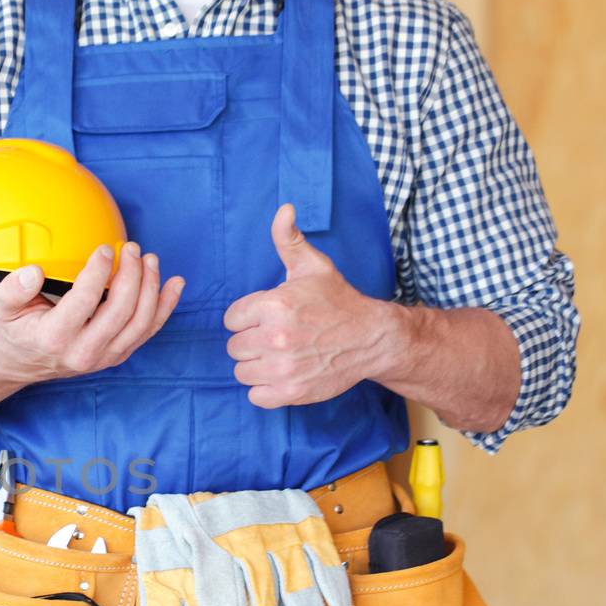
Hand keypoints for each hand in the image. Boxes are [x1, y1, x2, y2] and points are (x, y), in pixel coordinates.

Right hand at [0, 242, 184, 383]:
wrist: (24, 361)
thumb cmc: (17, 327)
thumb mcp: (2, 306)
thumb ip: (12, 288)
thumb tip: (34, 272)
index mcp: (54, 338)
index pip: (84, 301)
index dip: (99, 271)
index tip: (105, 249)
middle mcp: (83, 352)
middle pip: (120, 311)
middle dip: (132, 275)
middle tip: (132, 249)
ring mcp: (105, 357)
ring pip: (140, 322)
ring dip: (151, 287)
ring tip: (150, 259)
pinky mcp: (119, 355)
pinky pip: (149, 331)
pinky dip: (165, 306)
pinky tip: (175, 284)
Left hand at [224, 205, 405, 408]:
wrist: (373, 338)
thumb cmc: (338, 301)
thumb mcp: (313, 266)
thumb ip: (288, 239)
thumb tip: (283, 209)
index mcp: (275, 305)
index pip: (232, 319)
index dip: (248, 317)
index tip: (269, 317)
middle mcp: (276, 338)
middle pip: (234, 346)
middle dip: (251, 341)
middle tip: (276, 337)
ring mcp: (283, 368)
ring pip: (242, 371)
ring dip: (256, 365)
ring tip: (280, 354)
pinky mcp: (291, 392)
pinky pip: (255, 395)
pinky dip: (265, 389)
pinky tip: (282, 373)